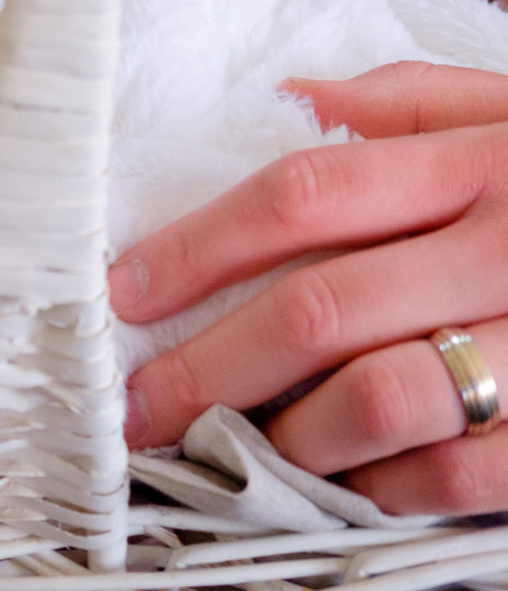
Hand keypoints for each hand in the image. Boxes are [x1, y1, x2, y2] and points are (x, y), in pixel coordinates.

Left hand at [114, 62, 507, 514]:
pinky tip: (344, 486)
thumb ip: (408, 101)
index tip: (120, 295)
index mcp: (480, 161)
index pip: (302, 198)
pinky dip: (386, 490)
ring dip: (287, 436)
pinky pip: (463, 477)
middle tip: (134, 412)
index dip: (194, 250)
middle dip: (203, 369)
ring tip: (233, 448)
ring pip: (381, 400)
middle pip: (316, 309)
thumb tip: (291, 100)